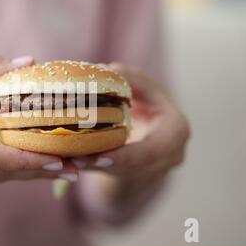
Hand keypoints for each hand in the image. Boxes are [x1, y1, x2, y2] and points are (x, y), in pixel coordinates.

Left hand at [71, 64, 189, 200]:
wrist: (153, 127)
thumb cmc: (148, 101)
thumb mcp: (144, 85)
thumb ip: (130, 78)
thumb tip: (105, 69)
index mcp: (175, 132)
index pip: (152, 150)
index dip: (126, 156)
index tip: (100, 157)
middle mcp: (169, 157)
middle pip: (133, 167)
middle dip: (104, 164)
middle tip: (75, 161)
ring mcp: (153, 171)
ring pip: (120, 173)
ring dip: (94, 167)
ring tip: (69, 161)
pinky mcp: (135, 175)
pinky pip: (112, 173)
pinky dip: (92, 167)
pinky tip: (71, 161)